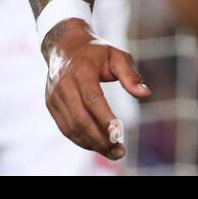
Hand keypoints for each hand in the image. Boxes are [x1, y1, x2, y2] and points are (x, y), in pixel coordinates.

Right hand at [42, 19, 150, 160]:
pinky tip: (97, 145)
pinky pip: (65, 128)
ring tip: (111, 152)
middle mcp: (64, 84)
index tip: (119, 134)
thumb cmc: (96, 52)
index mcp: (81, 69)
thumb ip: (131, 75)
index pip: (92, 99)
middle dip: (99, 138)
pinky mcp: (51, 104)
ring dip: (91, 143)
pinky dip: (81, 139)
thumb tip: (146, 94)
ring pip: (71, 127)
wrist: (65, 46)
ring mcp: (54, 95)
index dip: (104, 118)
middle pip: (80, 118)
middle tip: (119, 151)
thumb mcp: (117, 56)